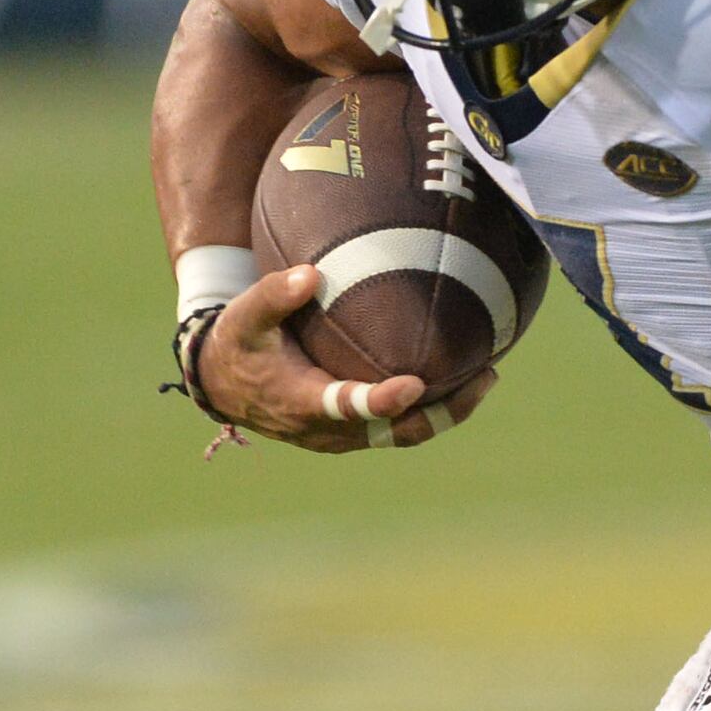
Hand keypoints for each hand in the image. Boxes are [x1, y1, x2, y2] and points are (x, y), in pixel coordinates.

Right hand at [194, 265, 493, 451]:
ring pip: (405, 435)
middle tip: (485, 378)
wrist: (224, 384)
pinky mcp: (354, 433)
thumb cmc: (239, 343)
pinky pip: (400, 428)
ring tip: (486, 378)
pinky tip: (460, 378)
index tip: (415, 383)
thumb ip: (274, 294)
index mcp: (303, 402)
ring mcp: (345, 436)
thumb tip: (310, 274)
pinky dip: (431, 409)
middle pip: (397, 431)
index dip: (383, 400)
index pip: (350, 407)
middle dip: (444, 412)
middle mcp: (329, 429)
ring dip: (447, 413)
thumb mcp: (244, 316)